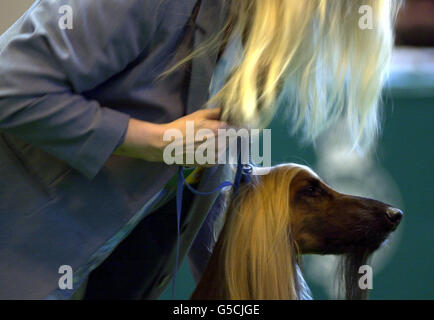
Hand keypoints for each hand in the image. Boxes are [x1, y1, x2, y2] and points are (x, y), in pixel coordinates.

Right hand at [113, 108, 230, 166]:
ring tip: (207, 140)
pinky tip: (204, 148)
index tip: (237, 124)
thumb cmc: (181, 127)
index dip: (238, 126)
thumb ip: (216, 112)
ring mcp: (215, 155)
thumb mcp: (198, 115)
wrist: (167, 145)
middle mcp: (219, 143)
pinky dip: (215, 152)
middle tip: (215, 131)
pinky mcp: (210, 163)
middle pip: (231, 138)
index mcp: (218, 129)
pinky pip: (218, 156)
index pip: (237, 128)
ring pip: (225, 147)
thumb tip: (228, 111)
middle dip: (228, 134)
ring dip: (221, 143)